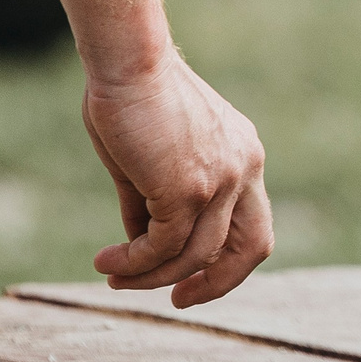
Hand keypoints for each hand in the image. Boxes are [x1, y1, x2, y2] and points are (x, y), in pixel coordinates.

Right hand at [84, 57, 272, 307]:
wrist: (129, 61)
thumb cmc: (131, 96)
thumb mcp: (150, 158)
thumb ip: (151, 202)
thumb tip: (140, 244)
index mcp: (244, 158)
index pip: (252, 223)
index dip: (228, 258)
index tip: (191, 277)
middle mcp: (246, 170)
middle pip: (253, 247)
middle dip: (217, 282)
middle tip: (178, 300)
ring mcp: (224, 180)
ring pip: (198, 254)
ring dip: (152, 275)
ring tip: (112, 276)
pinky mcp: (190, 188)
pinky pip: (165, 245)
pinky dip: (136, 262)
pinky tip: (108, 262)